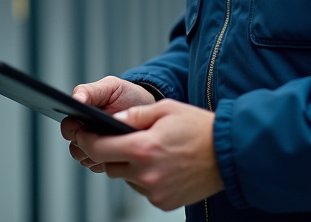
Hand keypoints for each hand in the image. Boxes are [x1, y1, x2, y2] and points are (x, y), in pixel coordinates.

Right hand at [61, 77, 155, 172]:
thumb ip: (89, 90)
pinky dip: (109, 160)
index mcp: (81, 116)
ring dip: (98, 152)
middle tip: (102, 134)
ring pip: (87, 160)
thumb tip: (75, 100)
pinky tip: (120, 149)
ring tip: (114, 140)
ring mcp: (99, 148)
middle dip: (86, 143)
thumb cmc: (127, 95)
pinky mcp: (110, 159)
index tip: (80, 125)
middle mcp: (87, 135)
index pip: (67, 129)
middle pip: (75, 148)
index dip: (72, 129)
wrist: (149, 108)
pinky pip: (102, 166)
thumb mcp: (110, 86)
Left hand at [75, 100, 223, 210]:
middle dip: (109, 152)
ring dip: (129, 166)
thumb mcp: (165, 109)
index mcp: (143, 148)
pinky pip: (143, 189)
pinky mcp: (163, 202)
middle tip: (120, 140)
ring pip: (126, 179)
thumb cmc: (199, 128)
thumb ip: (134, 116)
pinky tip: (161, 165)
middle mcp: (145, 174)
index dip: (85, 140)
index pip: (98, 148)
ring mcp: (154, 191)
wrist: (229, 154)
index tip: (81, 134)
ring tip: (149, 150)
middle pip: (109, 165)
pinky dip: (145, 178)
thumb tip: (111, 121)